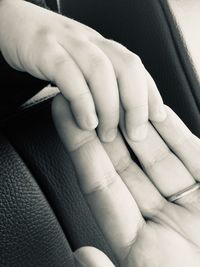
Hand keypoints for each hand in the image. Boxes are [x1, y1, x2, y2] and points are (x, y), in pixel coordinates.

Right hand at [0, 0, 165, 141]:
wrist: (12, 23)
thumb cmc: (50, 52)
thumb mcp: (81, 64)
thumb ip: (100, 82)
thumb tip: (120, 111)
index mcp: (102, 47)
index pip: (137, 68)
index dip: (151, 93)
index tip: (158, 118)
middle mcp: (90, 42)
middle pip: (127, 67)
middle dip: (136, 103)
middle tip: (135, 133)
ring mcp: (67, 43)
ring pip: (101, 71)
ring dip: (109, 107)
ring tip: (108, 134)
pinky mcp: (44, 50)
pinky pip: (68, 74)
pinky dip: (82, 101)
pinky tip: (86, 122)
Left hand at [53, 94, 199, 266]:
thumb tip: (80, 255)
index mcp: (140, 243)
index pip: (101, 185)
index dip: (80, 150)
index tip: (65, 119)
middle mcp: (160, 217)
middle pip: (124, 164)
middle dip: (103, 129)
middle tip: (86, 97)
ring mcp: (188, 200)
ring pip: (155, 153)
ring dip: (135, 124)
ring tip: (117, 95)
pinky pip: (188, 153)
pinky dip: (172, 131)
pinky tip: (154, 110)